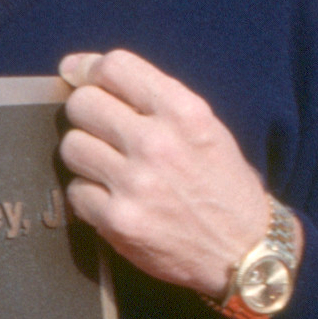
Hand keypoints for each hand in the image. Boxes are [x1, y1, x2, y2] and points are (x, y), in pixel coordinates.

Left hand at [58, 50, 271, 296]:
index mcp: (184, 112)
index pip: (114, 66)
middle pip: (82, 104)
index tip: (78, 77)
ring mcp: (136, 183)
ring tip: (110, 168)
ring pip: (71, 146)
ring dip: (85, 156)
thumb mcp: (204, 126)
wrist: (246, 253)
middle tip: (101, 132)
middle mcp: (158, 143)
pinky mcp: (118, 220)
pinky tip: (115, 200)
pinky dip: (89, 195)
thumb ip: (151, 96)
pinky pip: (75, 190)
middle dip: (86, 115)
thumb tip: (75, 68)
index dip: (89, 69)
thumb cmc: (220, 183)